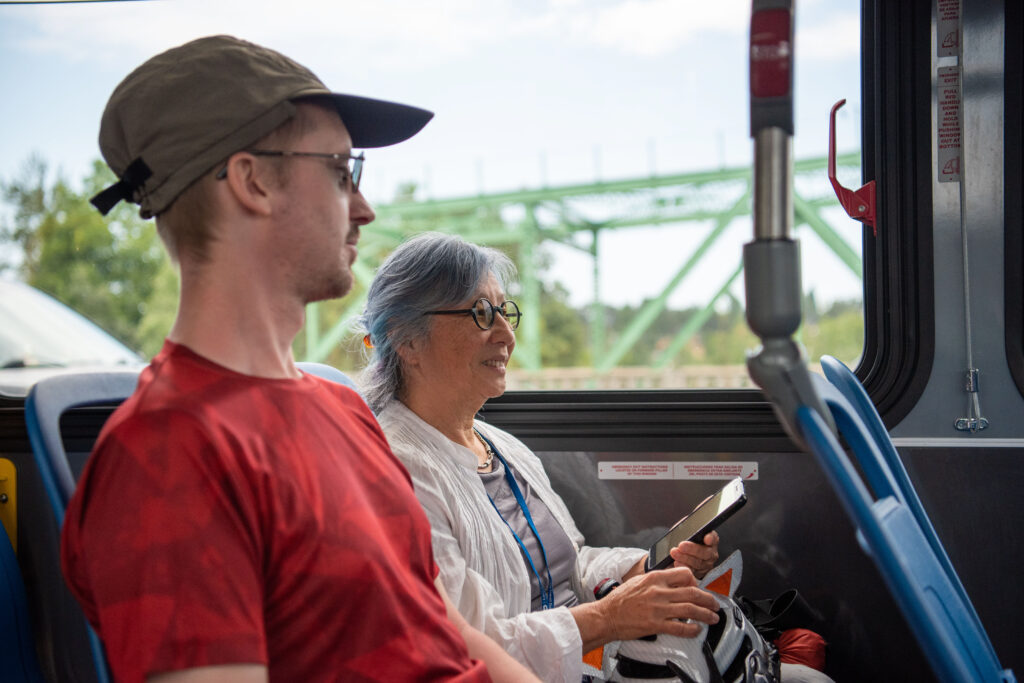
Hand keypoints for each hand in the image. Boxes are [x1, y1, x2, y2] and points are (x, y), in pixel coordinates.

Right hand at [597, 566, 719, 641]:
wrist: (606, 616)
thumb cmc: (620, 600)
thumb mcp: (638, 581)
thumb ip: (656, 580)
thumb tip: (673, 582)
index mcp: (654, 578)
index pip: (684, 574)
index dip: (695, 581)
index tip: (698, 588)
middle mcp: (658, 591)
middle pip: (692, 592)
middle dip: (708, 599)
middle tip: (714, 604)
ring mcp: (657, 608)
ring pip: (690, 610)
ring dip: (705, 614)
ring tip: (712, 618)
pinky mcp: (655, 624)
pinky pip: (680, 627)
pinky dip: (692, 629)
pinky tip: (697, 629)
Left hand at [669, 530, 719, 578]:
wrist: (681, 553)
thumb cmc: (685, 539)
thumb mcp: (686, 531)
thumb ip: (686, 527)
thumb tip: (682, 526)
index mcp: (711, 540)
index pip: (714, 538)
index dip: (711, 538)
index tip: (706, 538)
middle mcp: (711, 553)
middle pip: (705, 552)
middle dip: (692, 549)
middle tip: (681, 545)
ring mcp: (706, 565)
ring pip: (698, 563)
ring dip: (685, 558)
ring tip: (674, 553)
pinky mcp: (699, 574)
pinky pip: (692, 572)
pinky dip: (683, 567)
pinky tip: (676, 563)